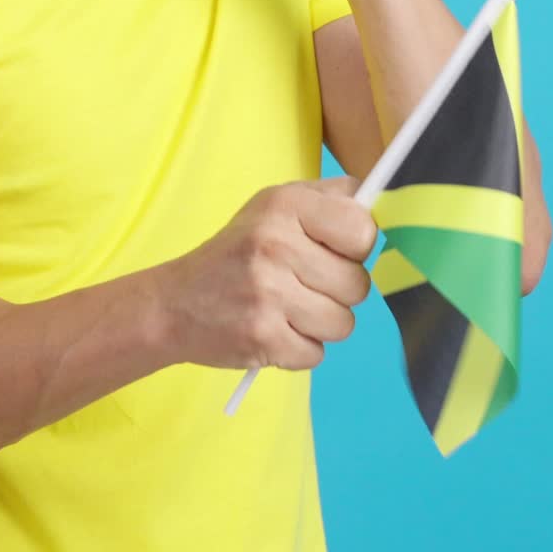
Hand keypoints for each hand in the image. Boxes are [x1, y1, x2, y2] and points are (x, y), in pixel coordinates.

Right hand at [155, 176, 376, 371]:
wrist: (175, 303)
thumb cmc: (237, 251)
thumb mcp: (274, 205)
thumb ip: (328, 198)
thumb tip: (377, 201)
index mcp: (285, 205)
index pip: (362, 231)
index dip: (356, 246)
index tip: (335, 249)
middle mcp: (276, 245)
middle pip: (359, 284)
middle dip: (339, 290)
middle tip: (305, 283)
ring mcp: (270, 294)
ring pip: (344, 324)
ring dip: (323, 322)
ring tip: (291, 308)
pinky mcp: (264, 339)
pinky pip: (318, 354)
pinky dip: (301, 348)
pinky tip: (276, 329)